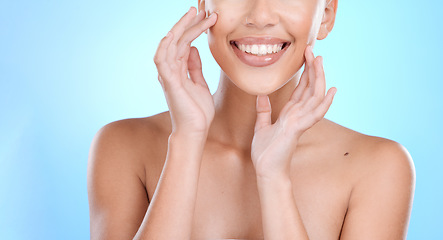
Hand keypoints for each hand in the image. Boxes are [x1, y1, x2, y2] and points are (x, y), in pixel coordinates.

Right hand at [153, 7, 217, 136]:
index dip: (195, 29)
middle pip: (178, 40)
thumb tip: (192, 49)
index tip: (208, 18)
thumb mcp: (199, 84)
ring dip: (180, 28)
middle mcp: (171, 70)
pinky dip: (166, 46)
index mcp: (179, 70)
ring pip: (170, 45)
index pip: (184, 43)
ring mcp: (169, 75)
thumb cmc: (197, 111)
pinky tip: (173, 34)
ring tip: (192, 14)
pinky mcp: (169, 83)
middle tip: (202, 10)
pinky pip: (162, 61)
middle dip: (189, 24)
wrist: (196, 131)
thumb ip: (194, 67)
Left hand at [251, 46, 336, 179]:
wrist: (266, 170)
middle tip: (314, 51)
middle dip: (313, 69)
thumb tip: (261, 96)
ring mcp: (300, 122)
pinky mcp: (297, 129)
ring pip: (314, 96)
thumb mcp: (261, 127)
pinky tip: (331, 91)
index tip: (307, 56)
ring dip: (318, 78)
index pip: (301, 89)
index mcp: (290, 113)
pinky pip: (314, 114)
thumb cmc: (266, 152)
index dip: (305, 73)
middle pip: (310, 88)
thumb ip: (263, 111)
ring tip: (320, 61)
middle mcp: (298, 115)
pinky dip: (324, 103)